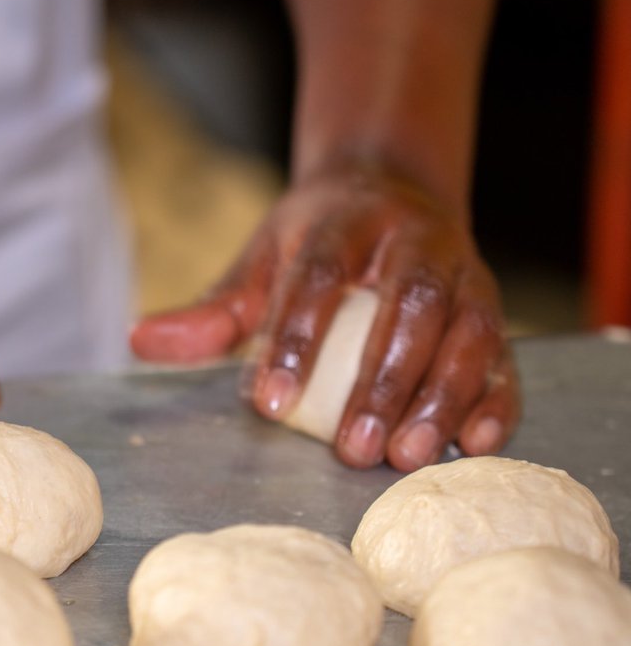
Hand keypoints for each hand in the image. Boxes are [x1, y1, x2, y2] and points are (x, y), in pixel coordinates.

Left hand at [130, 166, 519, 470]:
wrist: (390, 190)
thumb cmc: (315, 239)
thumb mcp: (259, 261)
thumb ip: (211, 309)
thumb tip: (140, 342)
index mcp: (344, 222)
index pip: (319, 275)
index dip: (295, 338)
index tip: (266, 400)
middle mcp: (412, 240)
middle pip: (408, 302)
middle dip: (383, 379)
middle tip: (355, 449)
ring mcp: (462, 270)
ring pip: (468, 327)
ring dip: (443, 395)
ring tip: (409, 455)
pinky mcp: (492, 306)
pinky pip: (505, 351)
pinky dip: (497, 396)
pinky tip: (479, 441)